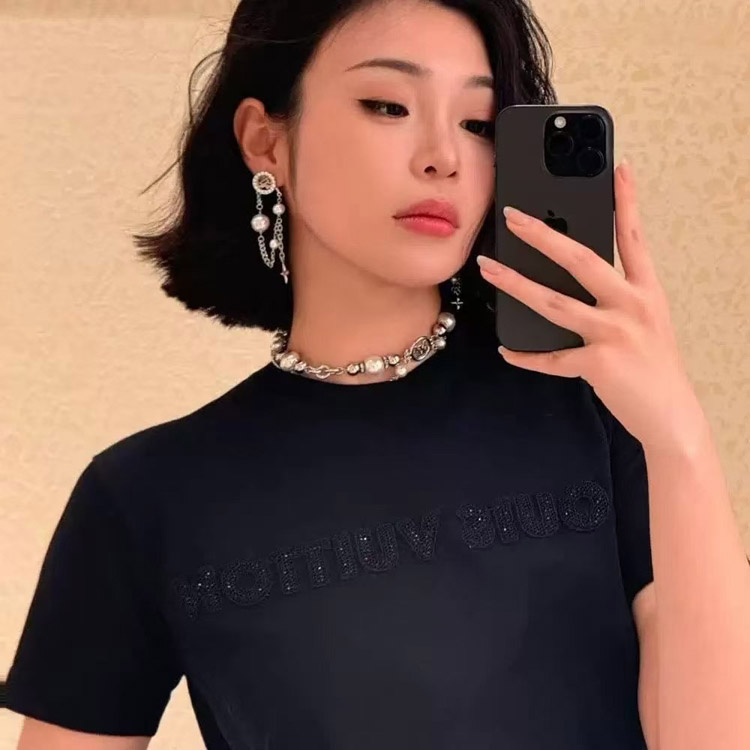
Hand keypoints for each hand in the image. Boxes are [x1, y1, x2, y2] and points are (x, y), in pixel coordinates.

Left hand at [476, 158, 703, 449]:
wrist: (670, 414)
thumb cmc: (654, 366)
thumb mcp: (646, 321)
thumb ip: (618, 297)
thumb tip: (576, 279)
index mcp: (645, 291)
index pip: (633, 237)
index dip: (626, 201)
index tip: (618, 168)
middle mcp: (631, 305)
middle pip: (581, 259)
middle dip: (543, 235)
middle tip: (513, 216)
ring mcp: (614, 333)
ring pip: (554, 302)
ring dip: (516, 284)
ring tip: (489, 269)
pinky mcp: (599, 363)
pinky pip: (551, 358)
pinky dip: (526, 356)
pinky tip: (507, 350)